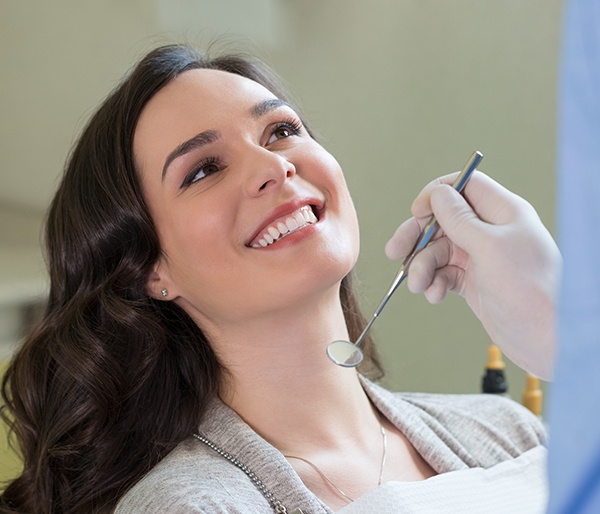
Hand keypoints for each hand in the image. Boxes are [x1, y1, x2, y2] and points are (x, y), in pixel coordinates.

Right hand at [385, 171, 560, 379]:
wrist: (545, 338)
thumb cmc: (530, 289)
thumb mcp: (490, 247)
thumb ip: (459, 219)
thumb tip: (437, 194)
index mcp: (503, 212)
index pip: (464, 186)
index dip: (437, 195)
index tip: (417, 212)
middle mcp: (491, 231)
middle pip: (443, 220)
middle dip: (417, 236)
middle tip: (395, 251)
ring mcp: (481, 257)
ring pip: (438, 251)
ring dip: (422, 266)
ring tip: (419, 285)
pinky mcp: (474, 281)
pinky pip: (443, 273)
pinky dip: (434, 283)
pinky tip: (435, 295)